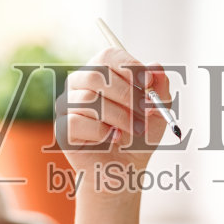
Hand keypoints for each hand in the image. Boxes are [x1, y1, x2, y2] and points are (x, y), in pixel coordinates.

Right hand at [57, 46, 172, 197]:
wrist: (127, 167)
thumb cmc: (139, 134)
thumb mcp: (157, 110)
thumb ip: (159, 86)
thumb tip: (156, 67)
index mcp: (102, 72)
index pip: (108, 56)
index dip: (129, 66)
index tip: (148, 82)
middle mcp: (81, 84)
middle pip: (96, 75)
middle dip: (127, 94)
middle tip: (147, 110)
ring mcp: (69, 105)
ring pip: (89, 99)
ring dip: (120, 116)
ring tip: (136, 129)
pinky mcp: (63, 128)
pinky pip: (78, 122)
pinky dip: (102, 132)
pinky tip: (113, 138)